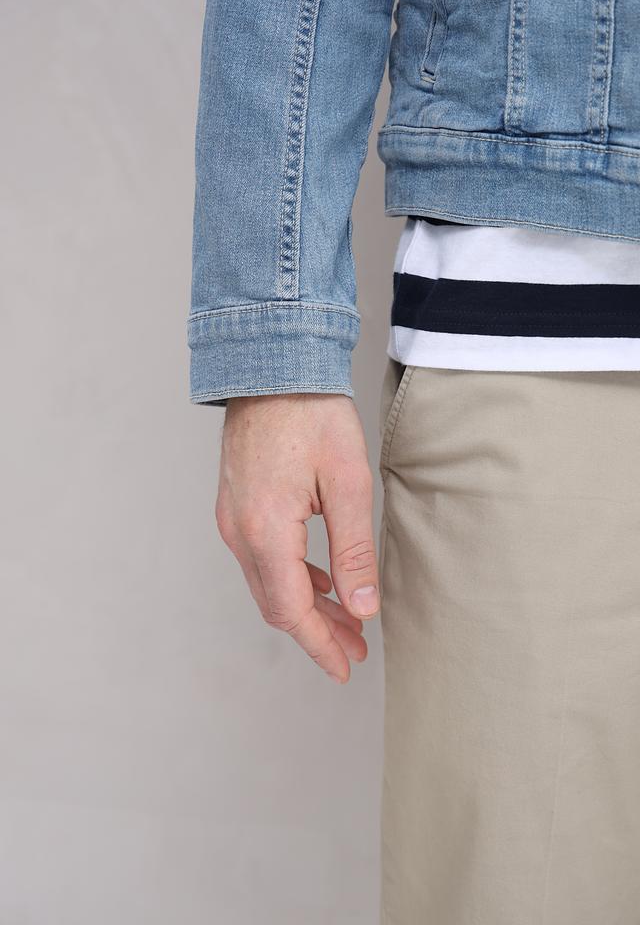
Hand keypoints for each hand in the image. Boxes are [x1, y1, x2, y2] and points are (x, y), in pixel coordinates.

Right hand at [215, 393, 379, 682]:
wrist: (272, 366)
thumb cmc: (311, 414)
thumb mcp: (347, 484)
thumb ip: (353, 552)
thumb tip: (363, 607)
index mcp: (266, 530)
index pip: (291, 610)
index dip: (320, 645)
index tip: (346, 668)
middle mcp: (239, 531)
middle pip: (276, 604)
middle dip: (317, 632)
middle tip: (355, 649)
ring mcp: (232, 518)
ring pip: (268, 584)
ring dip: (307, 607)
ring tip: (347, 621)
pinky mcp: (236, 506)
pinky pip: (261, 559)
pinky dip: (292, 579)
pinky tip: (320, 582)